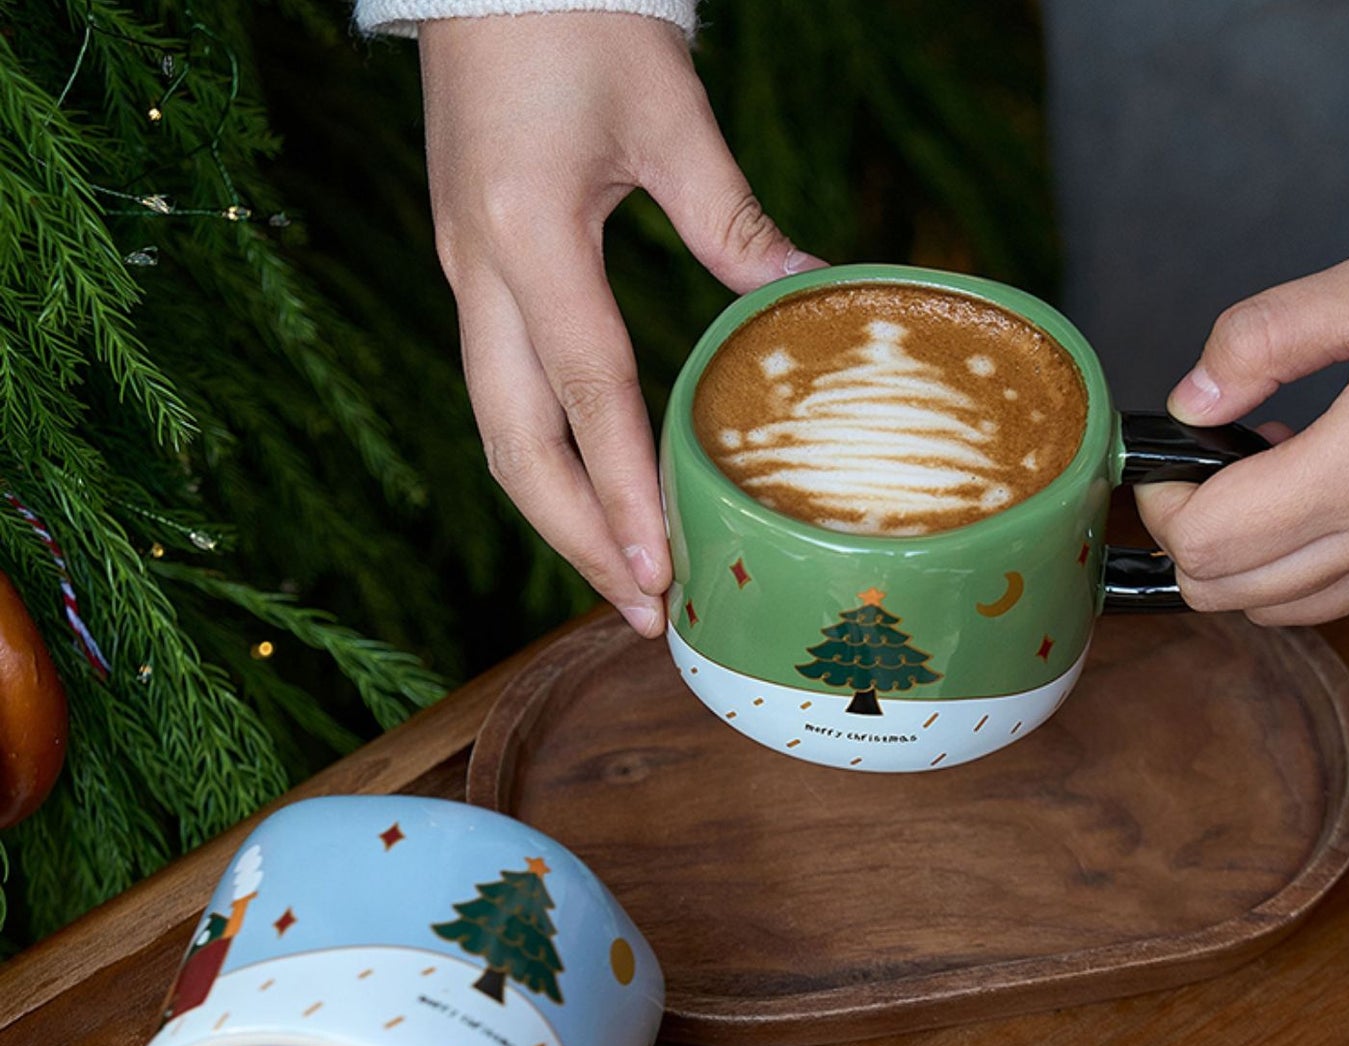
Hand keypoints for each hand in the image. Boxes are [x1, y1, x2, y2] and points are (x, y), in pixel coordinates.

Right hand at [417, 13, 822, 635]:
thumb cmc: (577, 12)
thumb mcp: (671, 115)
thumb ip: (736, 220)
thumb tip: (813, 290)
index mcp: (529, 235)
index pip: (586, 394)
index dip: (623, 492)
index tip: (658, 575)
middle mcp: (479, 275)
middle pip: (514, 447)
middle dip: (578, 538)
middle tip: (644, 612)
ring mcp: (464, 280)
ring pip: (497, 433)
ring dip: (558, 516)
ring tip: (624, 579)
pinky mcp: (472, 276)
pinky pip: (501, 396)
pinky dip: (548, 462)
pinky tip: (595, 497)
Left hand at [1134, 221, 1348, 624]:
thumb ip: (1261, 341)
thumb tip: (1191, 401)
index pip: (1207, 543)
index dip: (1162, 505)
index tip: (1166, 461)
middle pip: (1225, 593)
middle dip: (1186, 537)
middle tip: (1196, 473)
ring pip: (1277, 608)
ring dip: (1239, 560)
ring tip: (1257, 479)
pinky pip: (1336, 597)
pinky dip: (1294, 567)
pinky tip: (1311, 495)